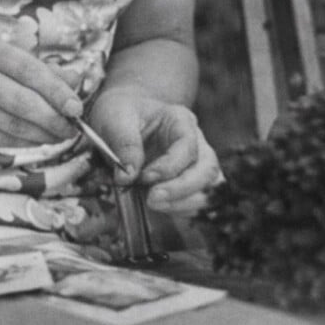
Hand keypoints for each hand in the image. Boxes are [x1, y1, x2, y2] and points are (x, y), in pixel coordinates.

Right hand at [0, 36, 82, 148]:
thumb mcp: (1, 62)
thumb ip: (38, 69)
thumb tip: (76, 79)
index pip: (28, 69)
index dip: (56, 89)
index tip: (76, 105)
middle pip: (23, 101)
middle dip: (54, 117)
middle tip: (73, 125)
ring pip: (15, 124)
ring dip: (44, 133)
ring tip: (61, 134)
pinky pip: (4, 139)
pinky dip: (27, 141)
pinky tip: (40, 139)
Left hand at [88, 90, 221, 215]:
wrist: (120, 120)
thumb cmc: (121, 114)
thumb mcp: (115, 118)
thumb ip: (124, 143)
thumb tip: (126, 176)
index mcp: (181, 121)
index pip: (188, 147)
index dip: (169, 167)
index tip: (144, 177)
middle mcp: (196, 143)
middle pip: (208, 170)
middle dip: (183, 189)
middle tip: (152, 199)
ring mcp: (195, 165)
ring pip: (210, 189)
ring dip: (185, 203)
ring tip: (153, 205)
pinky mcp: (189, 185)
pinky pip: (199, 203)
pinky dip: (184, 211)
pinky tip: (160, 210)